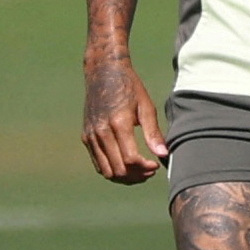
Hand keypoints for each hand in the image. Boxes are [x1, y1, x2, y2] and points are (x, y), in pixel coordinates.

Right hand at [82, 56, 166, 183]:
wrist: (103, 72)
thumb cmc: (129, 87)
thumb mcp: (146, 106)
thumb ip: (153, 132)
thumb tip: (163, 154)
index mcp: (119, 123)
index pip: (131, 159)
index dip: (145, 168)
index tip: (156, 165)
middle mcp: (101, 132)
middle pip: (118, 169)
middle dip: (136, 176)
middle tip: (150, 171)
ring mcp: (91, 136)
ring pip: (106, 171)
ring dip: (124, 177)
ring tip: (139, 172)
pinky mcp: (86, 137)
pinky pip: (98, 163)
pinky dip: (112, 170)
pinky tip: (126, 166)